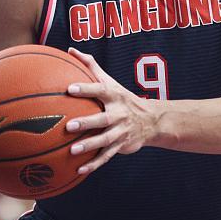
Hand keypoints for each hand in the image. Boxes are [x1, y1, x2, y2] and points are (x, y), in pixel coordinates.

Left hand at [64, 47, 158, 173]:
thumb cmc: (122, 97)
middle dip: (86, 123)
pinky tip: (79, 170)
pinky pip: (106, 156)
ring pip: (104, 140)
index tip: (69, 89)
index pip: (99, 91)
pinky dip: (94, 164)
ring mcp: (120, 131)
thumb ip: (90, 65)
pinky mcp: (121, 146)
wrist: (152, 120)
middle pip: (102, 119)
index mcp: (114, 96)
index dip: (85, 89)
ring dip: (89, 146)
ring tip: (72, 150)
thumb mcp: (110, 81)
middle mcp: (118, 114)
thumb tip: (70, 49)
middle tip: (69, 126)